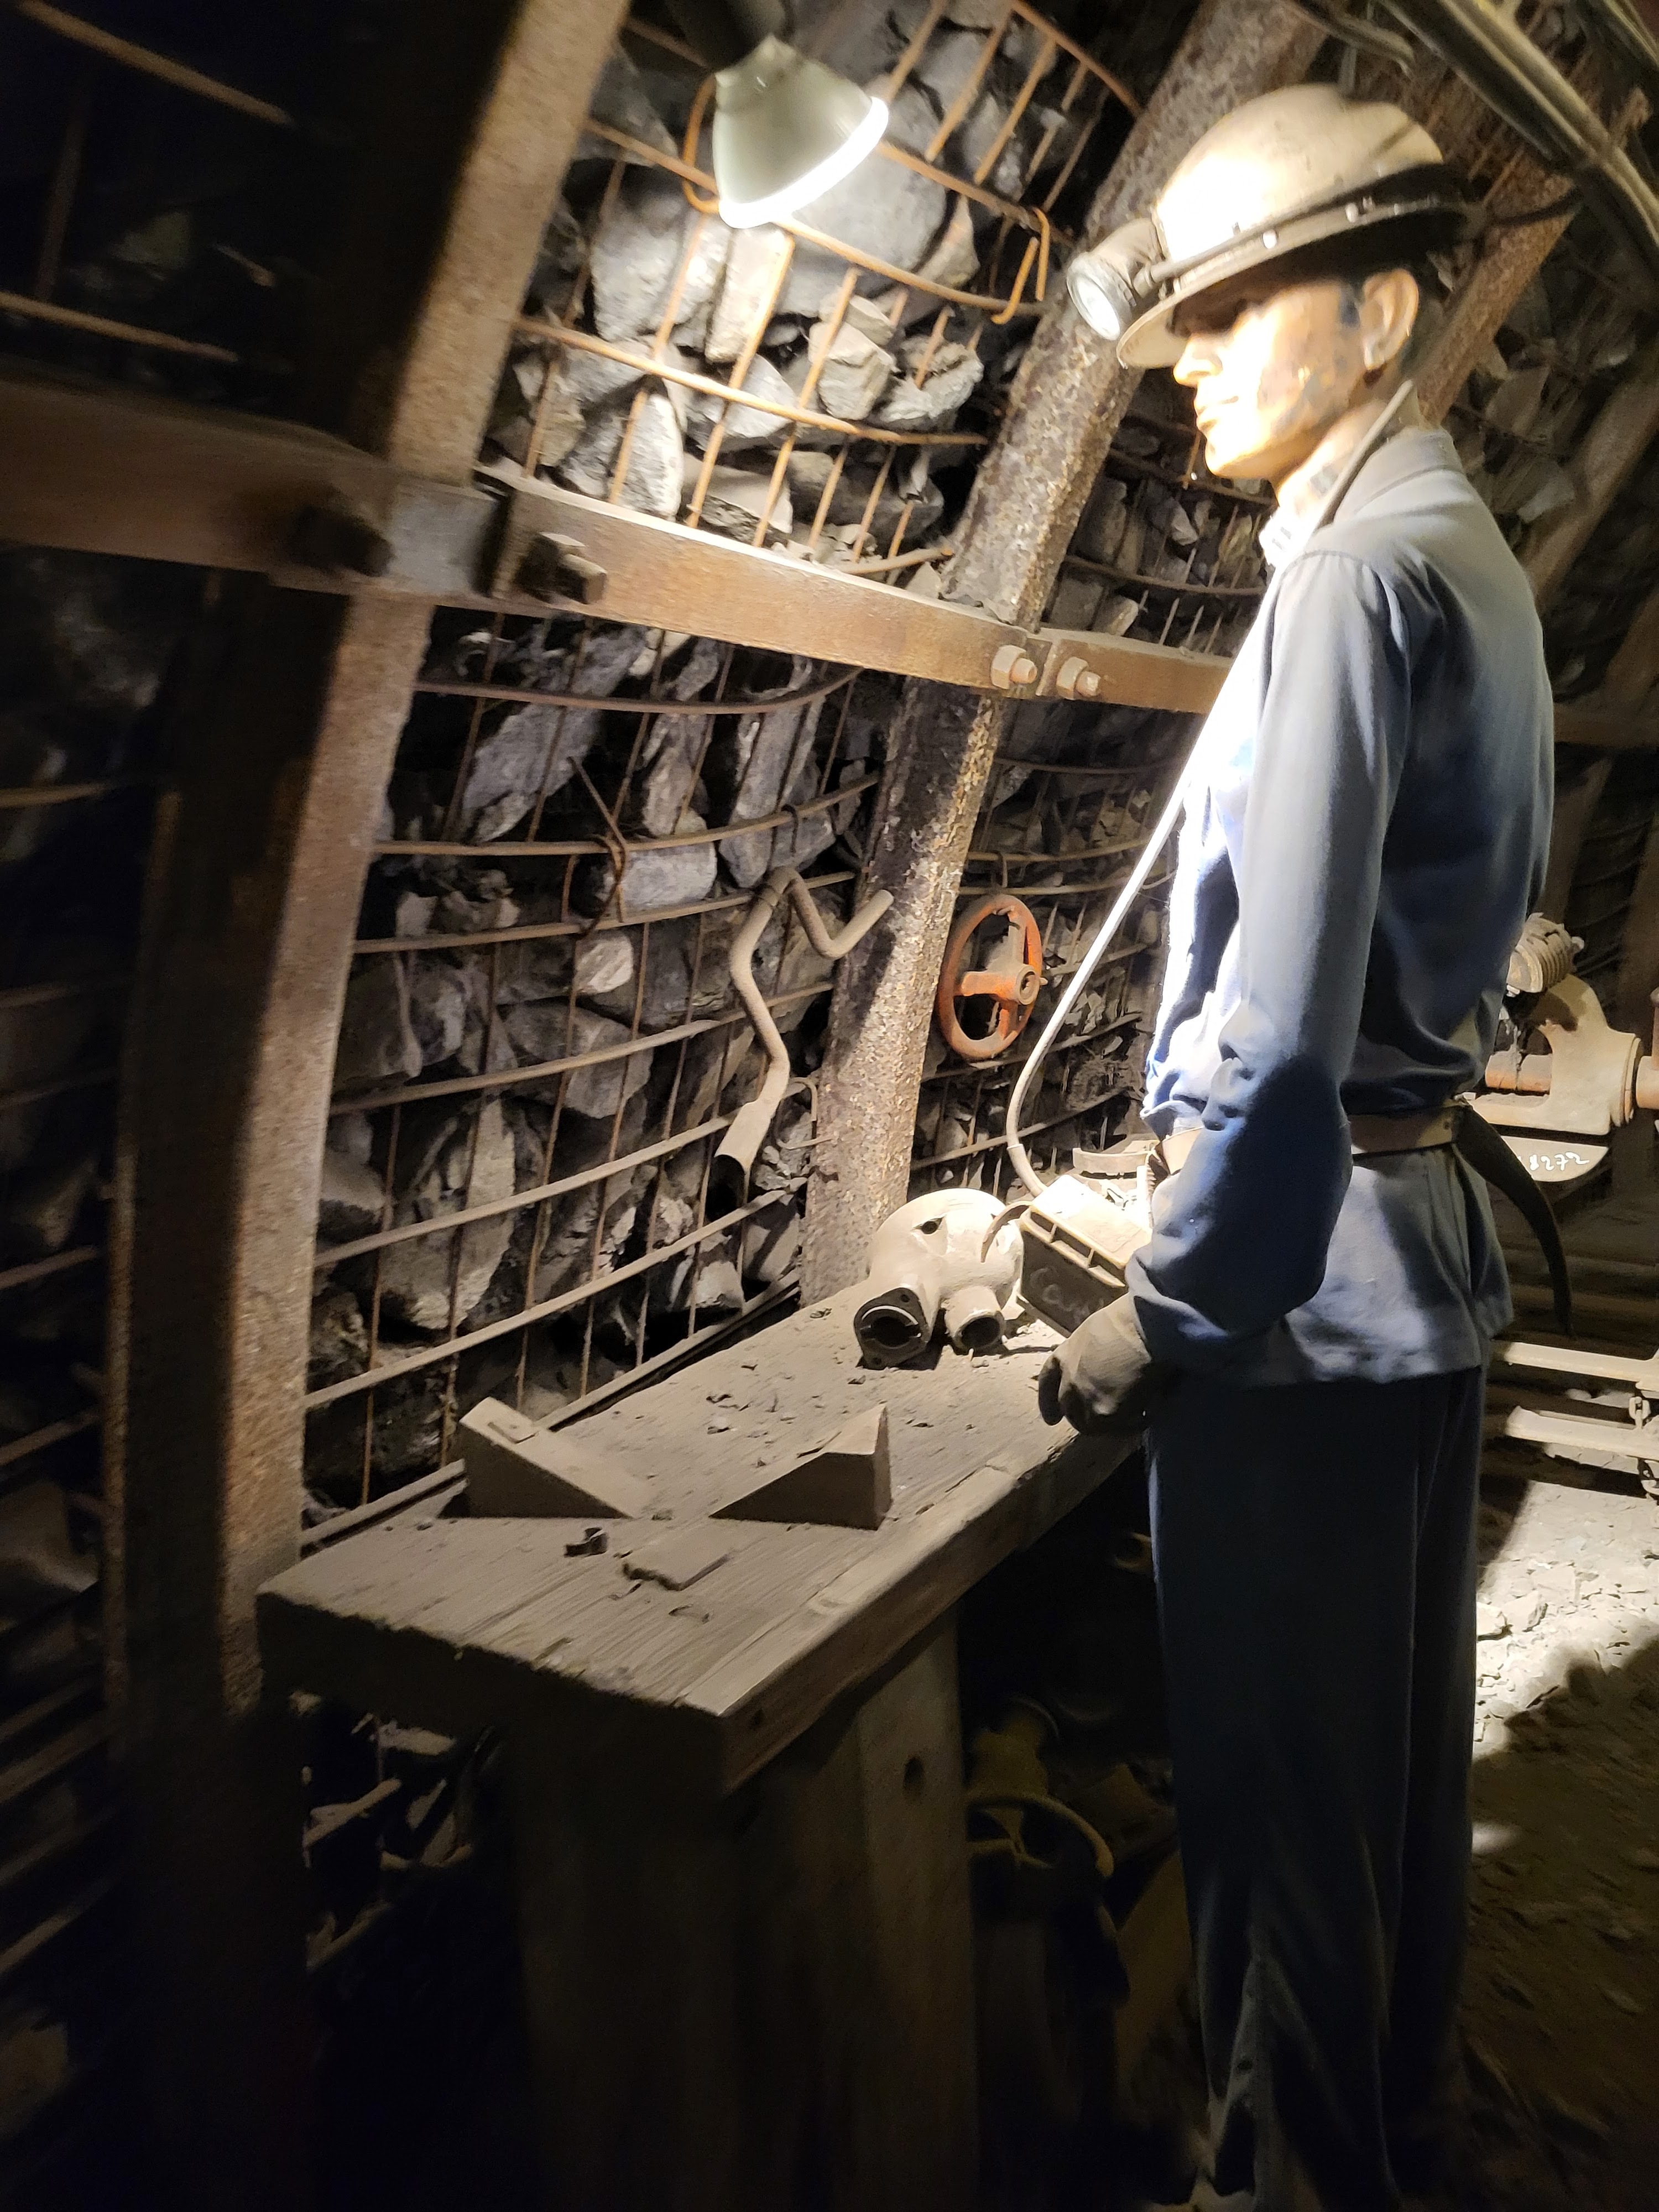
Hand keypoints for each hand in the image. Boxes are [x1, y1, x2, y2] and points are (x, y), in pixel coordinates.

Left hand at [1037, 1296, 1170, 1435]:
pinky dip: (1133, 1424)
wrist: (1144, 1327)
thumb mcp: (1095, 1333)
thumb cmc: (1127, 1320)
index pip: (1048, 1384)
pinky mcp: (1105, 1414)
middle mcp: (1069, 1381)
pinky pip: (1119, 1428)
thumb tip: (1103, 1367)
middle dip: (1084, 1418)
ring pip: (1093, 1426)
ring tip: (1131, 1419)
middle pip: (1070, 1411)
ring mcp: (1085, 1399)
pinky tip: (1149, 1414)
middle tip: (1104, 1421)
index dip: (1048, 1403)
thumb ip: (1090, 1355)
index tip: (1051, 1419)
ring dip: (1110, 1426)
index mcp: (1065, 1356)